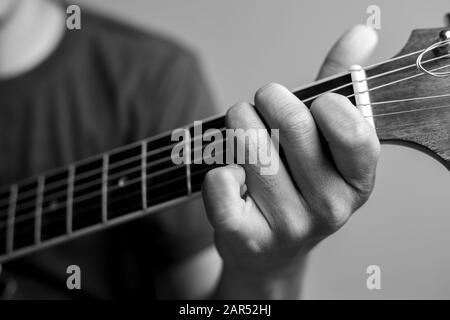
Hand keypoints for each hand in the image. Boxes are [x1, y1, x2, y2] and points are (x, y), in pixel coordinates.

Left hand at [202, 25, 379, 297]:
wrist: (270, 251)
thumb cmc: (296, 186)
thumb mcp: (324, 142)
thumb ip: (339, 87)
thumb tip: (361, 34)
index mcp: (357, 180)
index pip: (353, 131)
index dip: (324, 104)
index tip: (311, 103)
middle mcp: (330, 207)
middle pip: (291, 126)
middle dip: (266, 100)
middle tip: (260, 105)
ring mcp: (290, 226)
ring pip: (249, 146)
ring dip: (235, 127)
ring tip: (240, 135)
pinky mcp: (248, 237)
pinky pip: (221, 184)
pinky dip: (216, 167)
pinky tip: (227, 174)